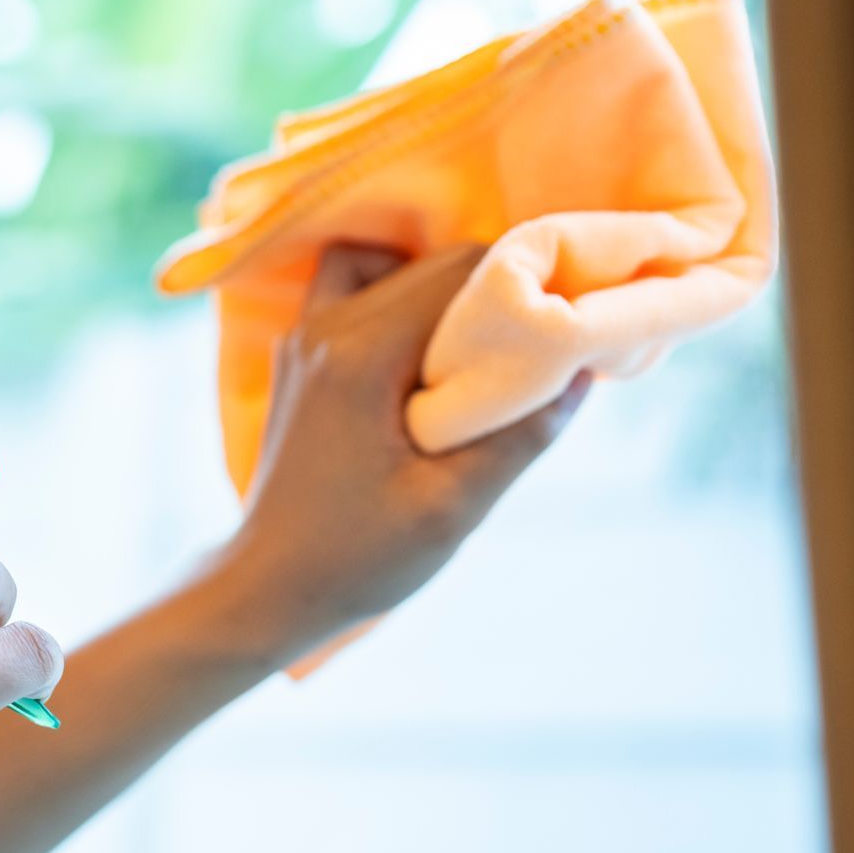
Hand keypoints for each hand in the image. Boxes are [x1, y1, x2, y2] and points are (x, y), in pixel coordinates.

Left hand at [220, 242, 588, 648]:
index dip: (527, 286)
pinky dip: (401, 300)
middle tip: (542, 340)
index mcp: (362, 355)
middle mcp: (325, 327)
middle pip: (433, 263)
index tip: (570, 318)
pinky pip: (358, 291)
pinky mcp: (300, 354)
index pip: (463, 271)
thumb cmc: (357, 560)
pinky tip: (432, 354)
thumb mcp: (452, 510)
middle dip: (495, 290)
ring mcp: (305, 336)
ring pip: (394, 266)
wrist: (268, 589)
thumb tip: (585, 372)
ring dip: (445, 291)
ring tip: (483, 347)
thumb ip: (521, 438)